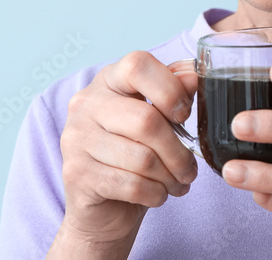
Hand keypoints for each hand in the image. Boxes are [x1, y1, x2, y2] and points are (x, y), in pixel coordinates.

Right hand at [47, 51, 198, 257]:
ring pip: (142, 158)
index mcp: (107, 80)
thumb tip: (194, 76)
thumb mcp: (155, 119)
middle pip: (147, 120)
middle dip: (178, 151)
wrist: (99, 206)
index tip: (184, 114)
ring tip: (177, 184)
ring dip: (170, 177)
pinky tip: (158, 195)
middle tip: (190, 169)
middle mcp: (86, 104)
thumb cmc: (132, 154)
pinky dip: (155, 194)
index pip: (138, 65)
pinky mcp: (77, 174)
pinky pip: (132, 184)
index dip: (169, 88)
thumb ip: (172, 94)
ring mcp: (77, 139)